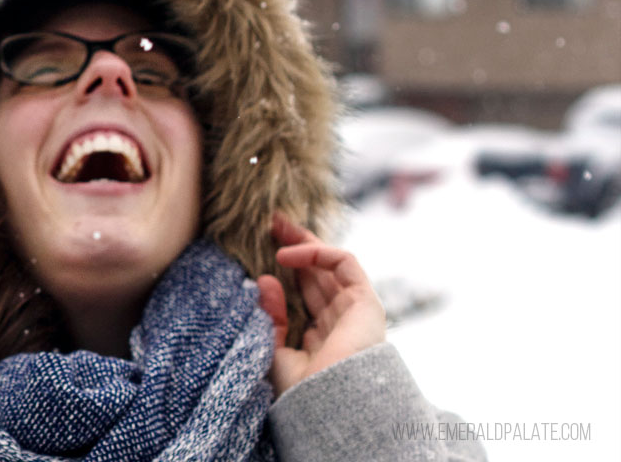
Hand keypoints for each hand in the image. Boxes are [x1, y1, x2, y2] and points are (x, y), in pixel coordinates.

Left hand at [256, 214, 385, 395]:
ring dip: (305, 240)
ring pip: (330, 263)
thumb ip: (271, 317)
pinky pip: (345, 264)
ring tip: (276, 224)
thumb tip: (264, 279)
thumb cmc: (302, 391)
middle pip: (317, 272)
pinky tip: (288, 254)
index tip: (264, 248)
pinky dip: (318, 252)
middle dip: (295, 245)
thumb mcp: (275, 351)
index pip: (305, 291)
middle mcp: (339, 320)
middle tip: (270, 223)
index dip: (287, 268)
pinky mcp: (366, 302)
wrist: (329, 406)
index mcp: (320, 335)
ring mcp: (354, 310)